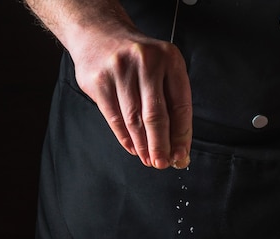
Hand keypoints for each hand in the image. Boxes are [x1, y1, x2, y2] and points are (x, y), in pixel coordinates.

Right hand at [70, 25, 192, 168]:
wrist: (99, 33)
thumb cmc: (138, 58)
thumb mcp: (163, 68)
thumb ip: (172, 103)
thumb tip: (178, 146)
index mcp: (169, 59)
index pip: (180, 105)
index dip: (181, 135)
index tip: (181, 155)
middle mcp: (145, 62)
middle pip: (155, 115)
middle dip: (160, 145)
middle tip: (162, 164)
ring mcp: (119, 70)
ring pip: (133, 119)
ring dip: (142, 145)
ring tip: (148, 159)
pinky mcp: (98, 81)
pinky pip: (114, 117)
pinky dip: (125, 137)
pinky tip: (133, 147)